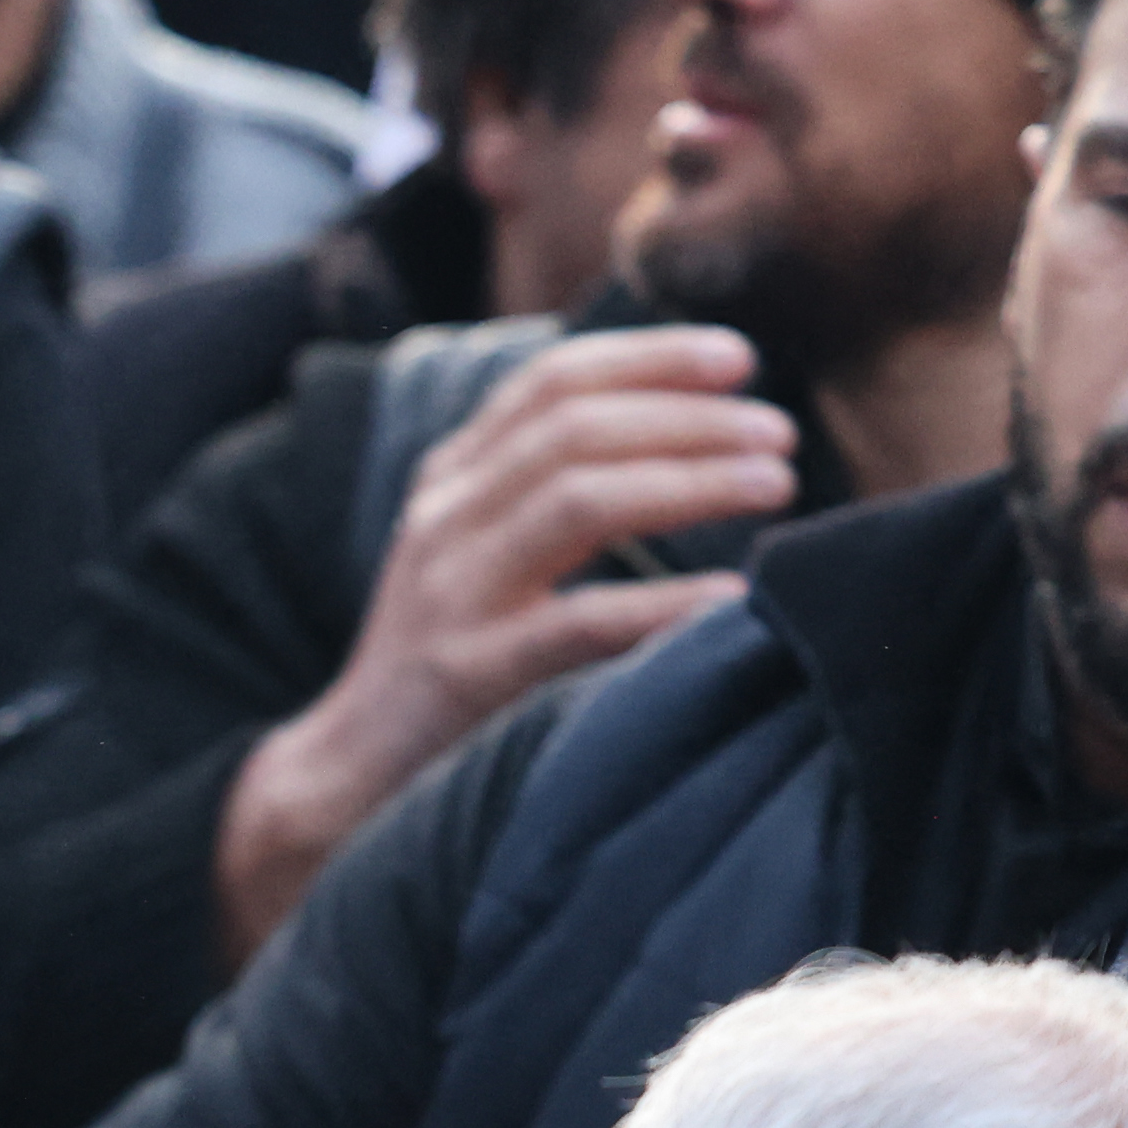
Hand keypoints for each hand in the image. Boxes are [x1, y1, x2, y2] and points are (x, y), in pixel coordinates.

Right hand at [214, 326, 784, 962]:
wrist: (348, 770)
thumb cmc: (449, 657)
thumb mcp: (481, 552)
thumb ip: (553, 490)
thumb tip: (695, 435)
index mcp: (452, 478)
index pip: (549, 381)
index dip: (647, 357)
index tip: (736, 357)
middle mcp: (445, 517)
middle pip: (572, 428)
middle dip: (688, 416)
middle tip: (780, 430)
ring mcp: (451, 592)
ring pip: (577, 500)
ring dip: (690, 480)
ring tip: (776, 482)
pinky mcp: (466, 671)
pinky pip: (579, 623)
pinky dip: (665, 604)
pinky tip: (734, 598)